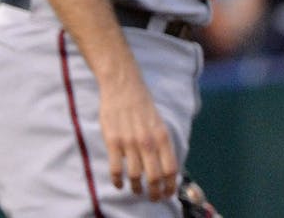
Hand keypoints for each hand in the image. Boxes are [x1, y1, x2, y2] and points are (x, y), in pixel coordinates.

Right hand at [98, 71, 178, 201]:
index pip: (171, 170)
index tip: (167, 193)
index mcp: (162, 138)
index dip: (170, 186)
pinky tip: (119, 183)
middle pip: (155, 178)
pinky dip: (118, 180)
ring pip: (135, 176)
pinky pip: (116, 168)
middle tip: (153, 198)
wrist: (122, 85)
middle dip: (155, 193)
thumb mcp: (159, 124)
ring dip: (136, 188)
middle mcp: (148, 142)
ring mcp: (129, 142)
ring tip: (136, 191)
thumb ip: (162, 145)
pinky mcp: (112, 140)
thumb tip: (165, 168)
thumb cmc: (141, 104)